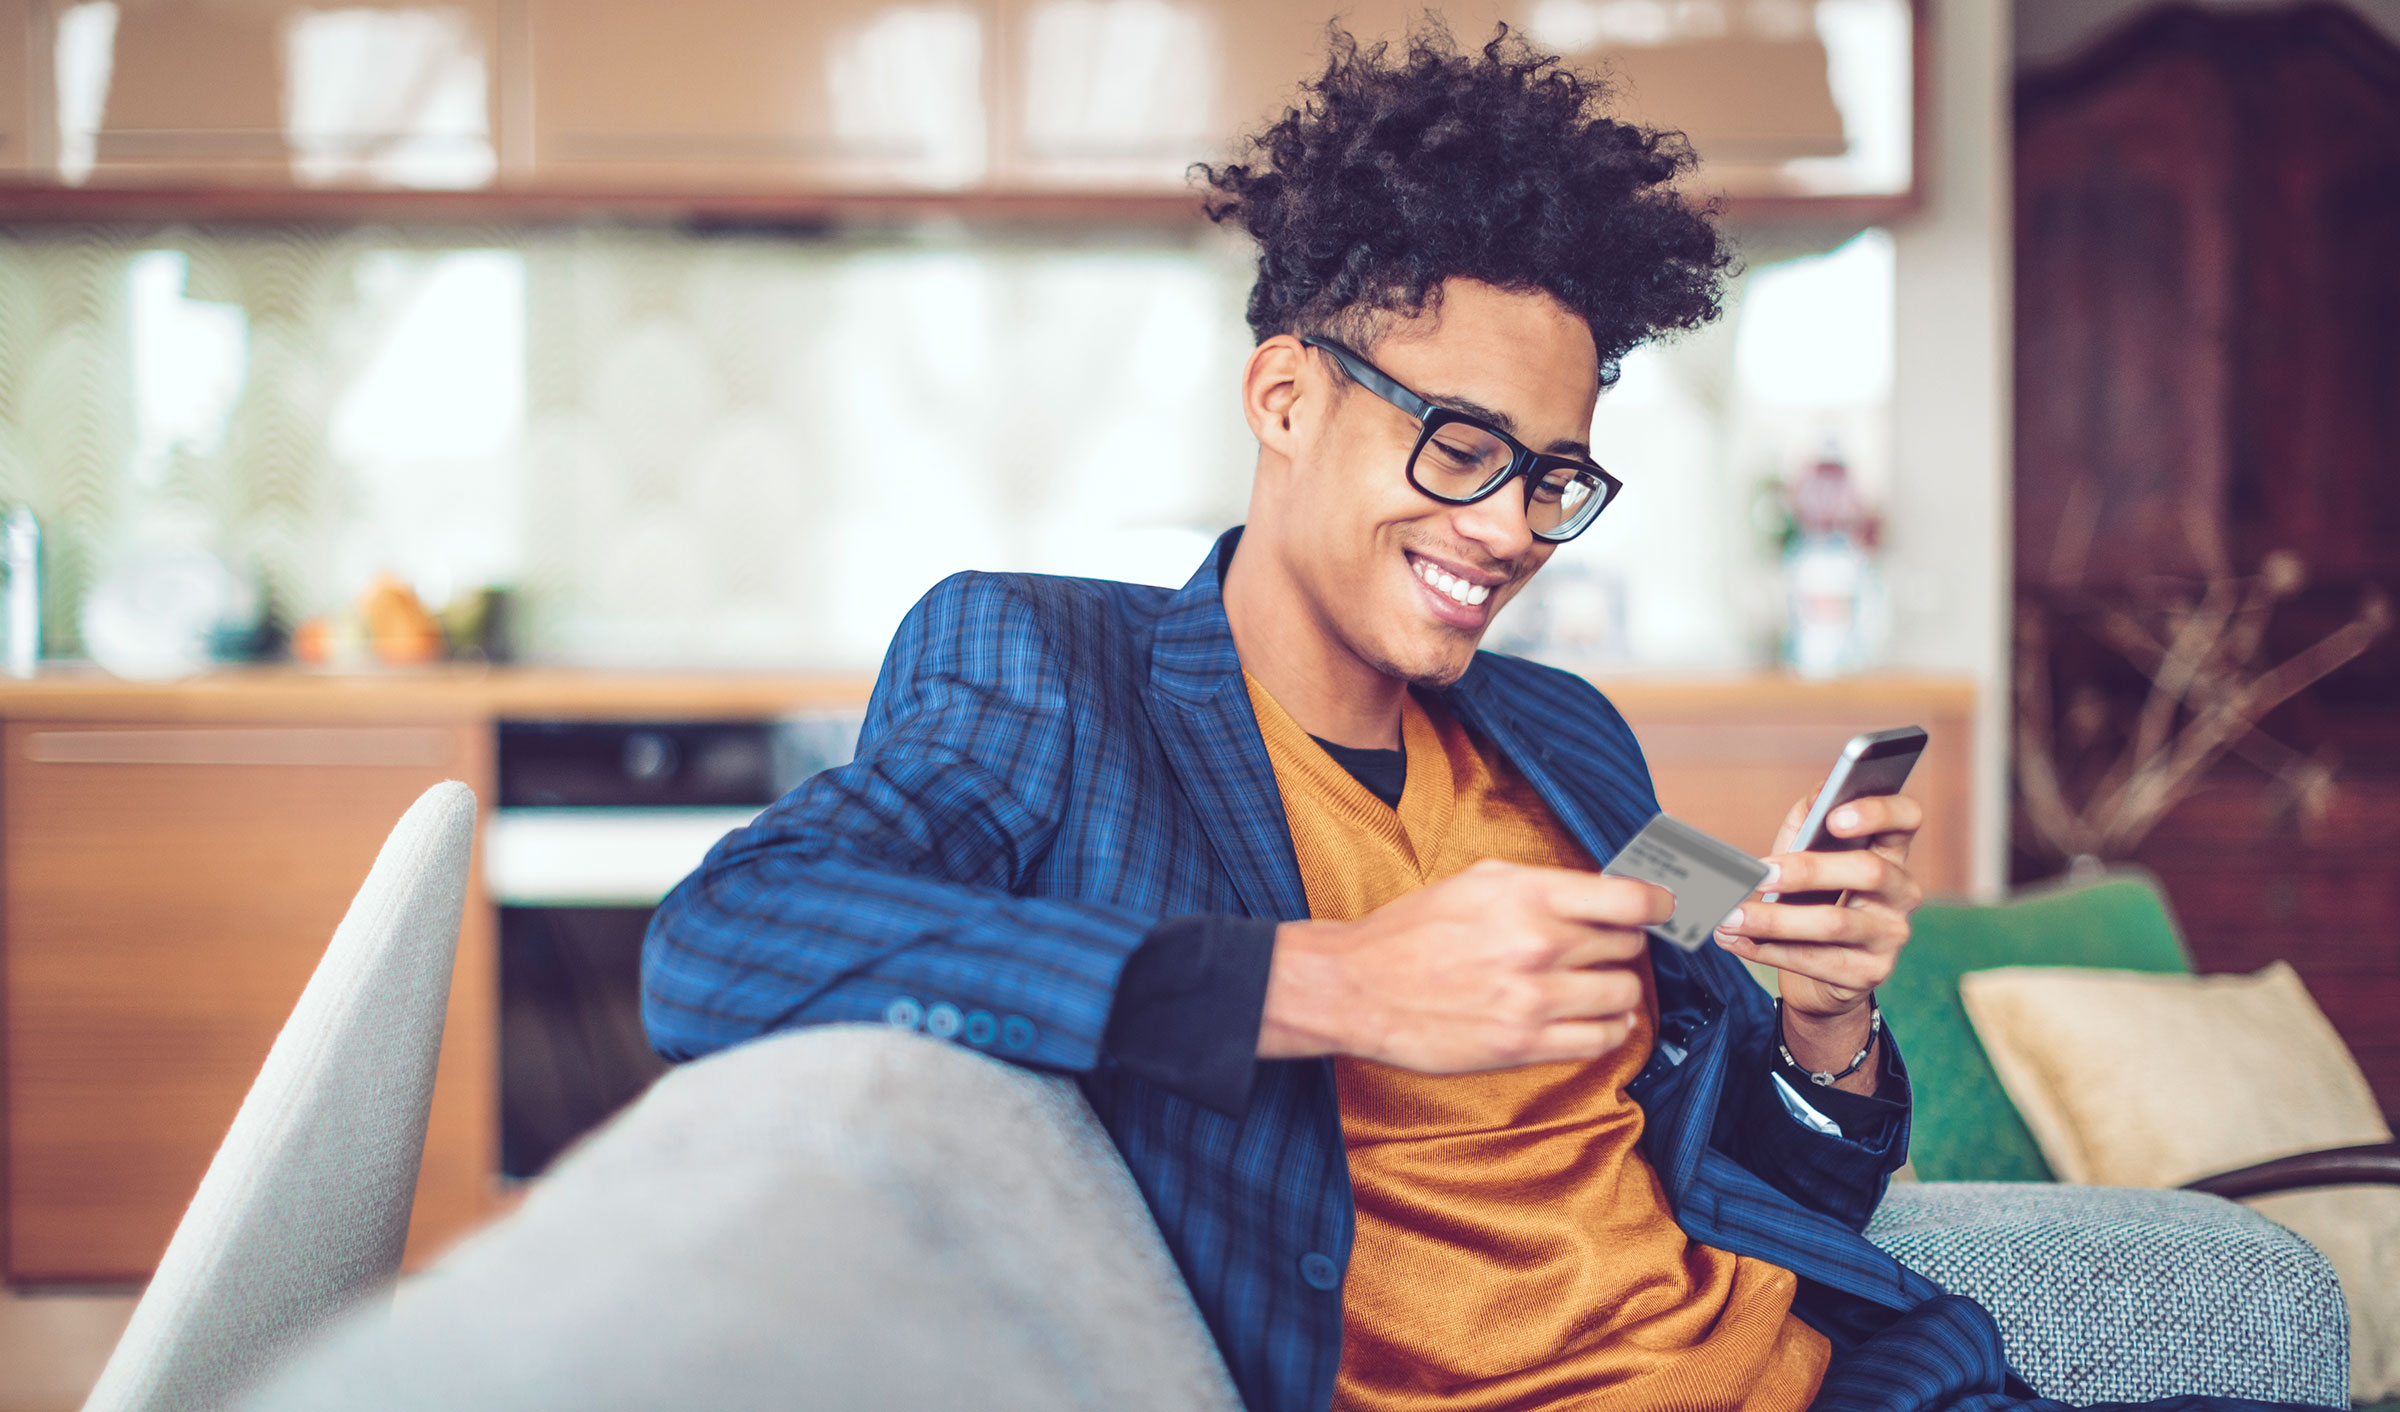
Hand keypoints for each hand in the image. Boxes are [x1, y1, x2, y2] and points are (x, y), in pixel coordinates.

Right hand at [1258, 859, 1670, 1071]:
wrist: (1359, 988)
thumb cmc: (1413, 931)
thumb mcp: (1477, 881)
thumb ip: (1543, 884)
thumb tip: (1602, 892)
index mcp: (1528, 895)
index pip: (1630, 899)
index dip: (1658, 903)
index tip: (1663, 908)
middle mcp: (1538, 944)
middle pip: (1628, 946)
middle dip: (1622, 945)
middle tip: (1603, 947)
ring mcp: (1534, 999)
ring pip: (1623, 994)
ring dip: (1619, 989)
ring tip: (1598, 985)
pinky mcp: (1525, 1045)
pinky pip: (1602, 1040)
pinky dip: (1610, 1029)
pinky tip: (1594, 1019)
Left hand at [1714, 790, 1922, 1074]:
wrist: (1822, 975)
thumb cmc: (1813, 899)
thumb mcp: (1808, 855)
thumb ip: (1810, 822)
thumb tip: (1815, 796)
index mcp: (1890, 852)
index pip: (1906, 818)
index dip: (1879, 812)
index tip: (1836, 816)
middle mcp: (1902, 892)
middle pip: (1868, 871)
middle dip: (1809, 870)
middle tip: (1760, 873)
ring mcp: (1891, 935)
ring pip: (1834, 922)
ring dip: (1773, 919)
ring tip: (1729, 915)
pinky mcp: (1869, 973)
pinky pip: (1813, 960)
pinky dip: (1765, 949)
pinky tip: (1732, 940)